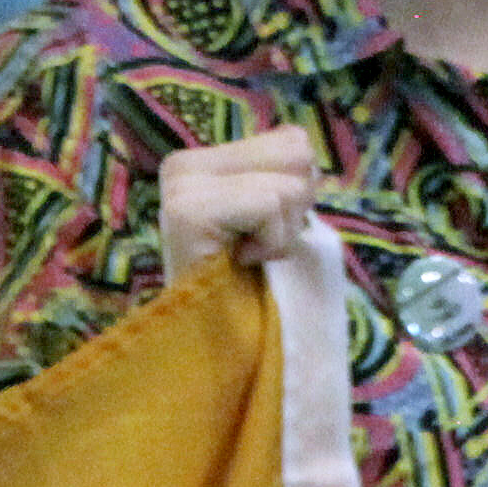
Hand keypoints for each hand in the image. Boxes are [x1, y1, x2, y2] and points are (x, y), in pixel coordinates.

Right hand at [154, 127, 317, 282]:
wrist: (212, 345)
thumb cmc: (244, 284)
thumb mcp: (264, 214)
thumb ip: (278, 172)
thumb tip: (305, 149)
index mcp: (200, 159)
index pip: (291, 140)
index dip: (295, 194)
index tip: (258, 232)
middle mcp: (183, 164)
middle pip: (297, 152)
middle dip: (294, 208)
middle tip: (256, 244)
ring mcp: (182, 185)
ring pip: (289, 180)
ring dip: (283, 231)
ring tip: (247, 256)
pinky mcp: (189, 210)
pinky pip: (271, 205)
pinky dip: (272, 242)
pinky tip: (241, 262)